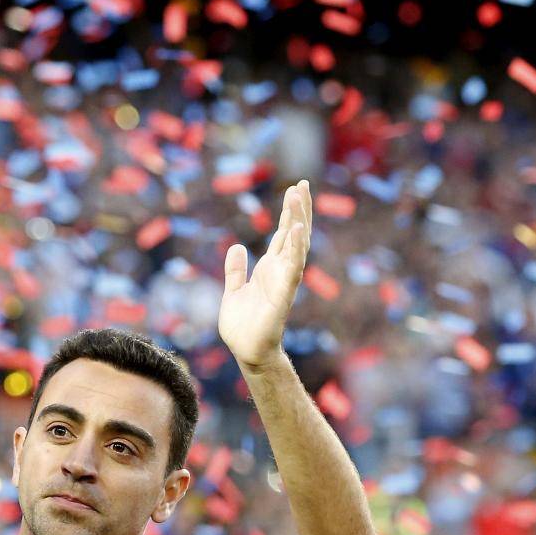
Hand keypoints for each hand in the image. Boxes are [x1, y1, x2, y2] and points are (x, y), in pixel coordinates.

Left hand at [219, 180, 312, 368]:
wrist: (245, 351)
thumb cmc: (242, 325)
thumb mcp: (233, 290)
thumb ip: (236, 269)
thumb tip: (238, 246)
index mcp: (270, 268)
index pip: (283, 234)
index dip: (290, 212)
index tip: (295, 188)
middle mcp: (280, 271)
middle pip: (293, 233)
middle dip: (298, 209)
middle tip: (303, 183)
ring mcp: (284, 281)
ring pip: (295, 245)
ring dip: (298, 220)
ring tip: (299, 196)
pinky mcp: (282, 294)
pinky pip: (291, 268)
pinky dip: (294, 249)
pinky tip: (296, 230)